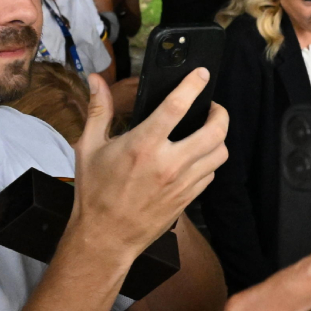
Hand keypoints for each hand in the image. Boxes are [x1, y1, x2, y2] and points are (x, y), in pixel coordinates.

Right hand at [71, 66, 228, 259]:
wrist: (105, 237)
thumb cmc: (94, 192)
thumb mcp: (89, 147)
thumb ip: (99, 110)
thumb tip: (96, 80)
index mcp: (143, 145)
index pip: (177, 106)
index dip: (193, 85)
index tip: (201, 74)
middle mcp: (168, 163)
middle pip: (214, 130)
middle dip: (220, 112)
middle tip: (213, 106)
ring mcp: (182, 183)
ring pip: (219, 153)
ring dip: (219, 137)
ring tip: (208, 130)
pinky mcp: (188, 198)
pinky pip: (211, 173)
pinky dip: (210, 160)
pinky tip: (198, 156)